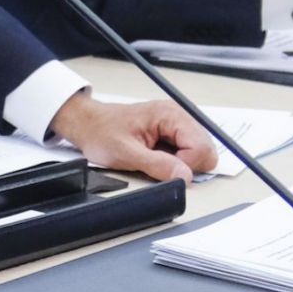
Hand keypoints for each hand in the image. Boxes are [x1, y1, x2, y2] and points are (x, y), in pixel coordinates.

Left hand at [49, 92, 217, 182]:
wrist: (87, 124)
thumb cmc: (100, 132)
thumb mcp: (126, 153)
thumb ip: (158, 165)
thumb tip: (185, 177)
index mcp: (170, 115)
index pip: (202, 147)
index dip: (186, 165)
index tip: (164, 168)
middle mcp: (178, 116)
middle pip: (206, 150)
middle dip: (185, 164)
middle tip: (158, 163)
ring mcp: (176, 124)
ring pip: (198, 154)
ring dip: (179, 162)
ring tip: (153, 157)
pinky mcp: (172, 133)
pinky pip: (186, 153)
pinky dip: (173, 160)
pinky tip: (155, 156)